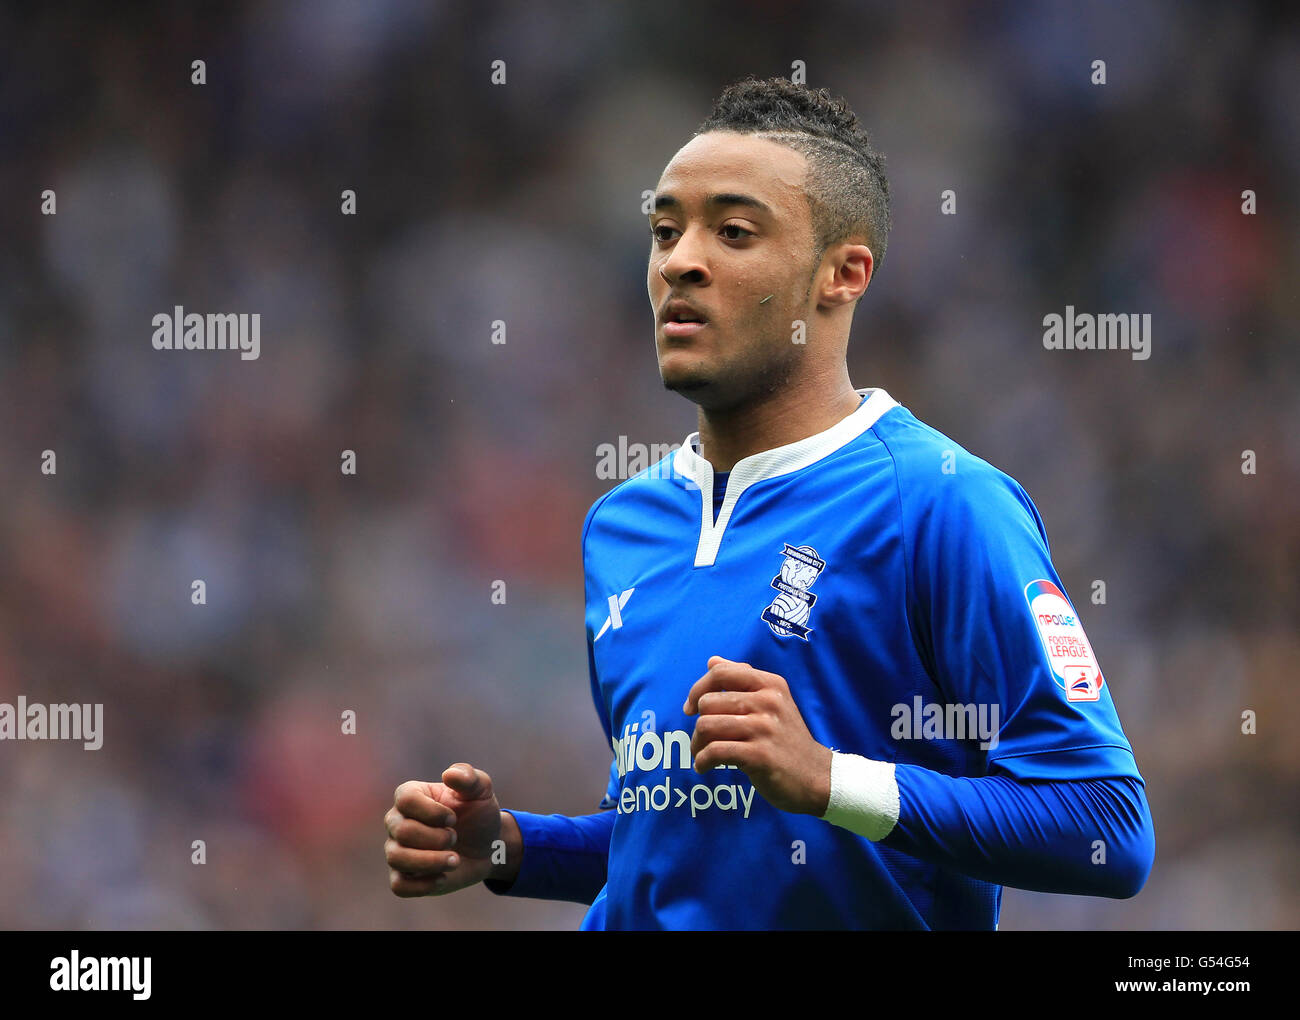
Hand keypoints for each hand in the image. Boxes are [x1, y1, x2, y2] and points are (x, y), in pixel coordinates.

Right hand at [385, 763, 513, 896]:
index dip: (432, 811)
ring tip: (455, 860)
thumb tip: (449, 775)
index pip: (405, 800)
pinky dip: (423, 884)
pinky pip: (399, 885)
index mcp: (411, 796)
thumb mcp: (481, 790)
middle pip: (402, 831)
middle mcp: (397, 822)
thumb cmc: (479, 813)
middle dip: (436, 838)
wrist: (488, 845)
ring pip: (397, 858)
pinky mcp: (404, 876)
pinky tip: (444, 877)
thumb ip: (468, 777)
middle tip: (455, 838)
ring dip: (431, 861)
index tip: (453, 818)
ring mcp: (398, 850)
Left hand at [683, 655, 832, 815]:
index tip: (690, 708)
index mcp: (770, 684)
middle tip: (702, 740)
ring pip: (707, 726)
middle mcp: (768, 701)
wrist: (817, 777)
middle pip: (708, 702)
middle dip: (697, 724)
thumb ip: (742, 680)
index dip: (697, 688)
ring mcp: (765, 728)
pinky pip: (715, 751)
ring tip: (703, 755)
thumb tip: (712, 661)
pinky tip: (705, 767)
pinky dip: (702, 761)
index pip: (721, 672)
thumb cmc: (787, 739)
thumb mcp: (773, 702)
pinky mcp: (760, 755)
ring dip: (697, 745)